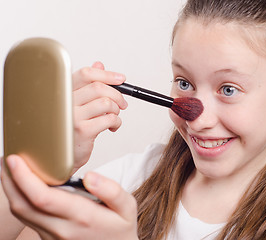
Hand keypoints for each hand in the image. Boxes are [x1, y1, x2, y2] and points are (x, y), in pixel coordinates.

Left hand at [1, 155, 137, 239]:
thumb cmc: (121, 228)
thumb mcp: (127, 208)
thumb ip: (111, 190)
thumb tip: (90, 176)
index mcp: (82, 216)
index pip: (43, 197)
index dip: (24, 178)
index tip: (15, 160)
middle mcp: (62, 228)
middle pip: (23, 205)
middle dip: (9, 181)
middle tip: (6, 159)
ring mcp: (53, 236)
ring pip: (22, 214)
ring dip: (10, 191)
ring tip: (9, 170)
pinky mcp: (49, 238)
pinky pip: (28, 219)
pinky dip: (19, 200)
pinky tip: (22, 186)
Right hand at [72, 62, 127, 168]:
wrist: (58, 159)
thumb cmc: (68, 130)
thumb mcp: (75, 105)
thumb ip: (86, 85)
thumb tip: (99, 65)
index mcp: (63, 93)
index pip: (86, 74)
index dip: (107, 74)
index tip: (121, 79)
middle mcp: (65, 103)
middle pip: (98, 87)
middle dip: (117, 95)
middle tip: (122, 104)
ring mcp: (73, 117)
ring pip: (106, 102)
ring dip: (116, 110)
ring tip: (114, 117)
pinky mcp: (83, 131)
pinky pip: (109, 119)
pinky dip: (117, 122)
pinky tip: (112, 127)